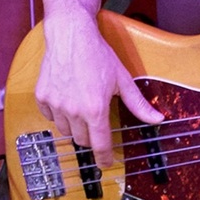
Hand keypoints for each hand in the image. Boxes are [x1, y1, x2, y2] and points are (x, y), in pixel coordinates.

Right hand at [33, 12, 163, 166]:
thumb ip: (139, 104)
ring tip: (82, 106)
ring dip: (75, 125)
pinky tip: (67, 98)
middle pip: (82, 140)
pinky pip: (50, 117)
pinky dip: (58, 114)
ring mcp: (55, 105)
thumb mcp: (123, 79)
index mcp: (95, 109)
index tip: (106, 163)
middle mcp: (73, 111)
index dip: (104, 157)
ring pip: (65, 130)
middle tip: (97, 123)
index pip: (100, 145)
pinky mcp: (42, 97)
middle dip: (91, 137)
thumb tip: (157, 119)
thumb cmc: (98, 55)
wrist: (71, 36)